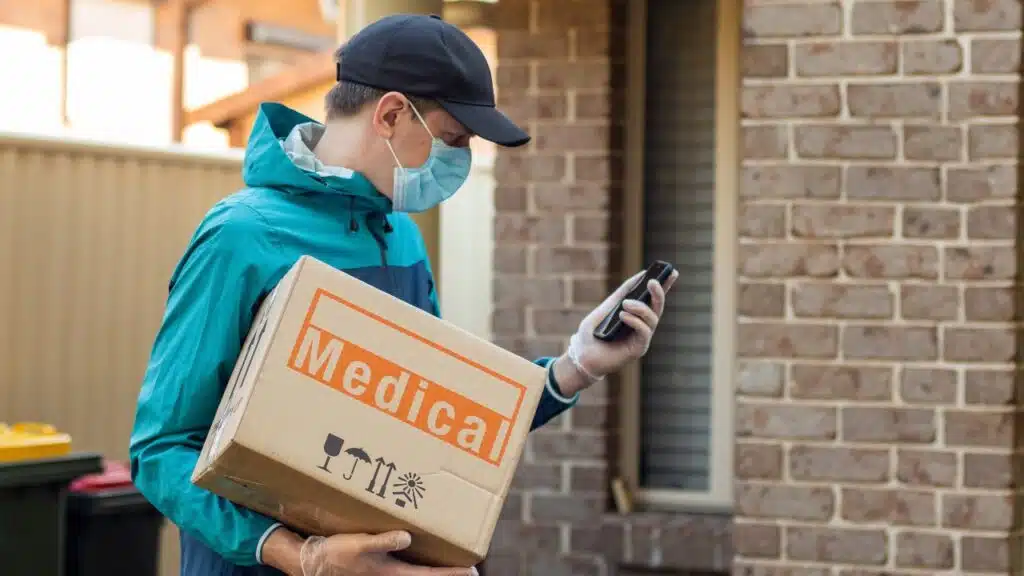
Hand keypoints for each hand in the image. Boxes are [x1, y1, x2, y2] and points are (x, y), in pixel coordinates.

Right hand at [298, 531, 477, 575]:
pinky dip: (422, 563)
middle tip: (472, 567)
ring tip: (456, 561)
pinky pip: (409, 567)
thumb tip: (407, 537)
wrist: (315, 562)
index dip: (452, 574)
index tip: (473, 571)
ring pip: (420, 573)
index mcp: (393, 573)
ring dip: (437, 569)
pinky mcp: (382, 567)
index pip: (430, 575)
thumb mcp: (359, 545)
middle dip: (450, 572)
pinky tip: (426, 553)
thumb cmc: (338, 554)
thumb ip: (383, 541)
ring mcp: (389, 573)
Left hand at [553, 269, 678, 396]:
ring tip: (626, 304)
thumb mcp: (607, 307)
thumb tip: (641, 274)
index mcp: (636, 315)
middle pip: (657, 308)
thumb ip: (623, 292)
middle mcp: (642, 326)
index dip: (665, 286)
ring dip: (641, 308)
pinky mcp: (638, 349)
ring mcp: (641, 338)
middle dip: (658, 293)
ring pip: (652, 319)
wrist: (581, 354)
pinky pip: (644, 332)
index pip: (653, 299)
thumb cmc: (593, 332)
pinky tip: (623, 315)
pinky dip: (635, 321)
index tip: (672, 271)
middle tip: (652, 281)